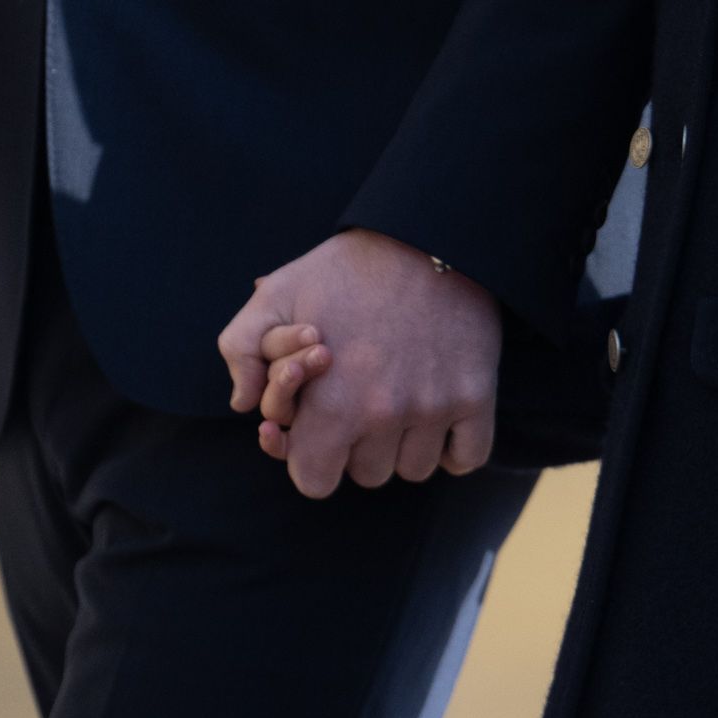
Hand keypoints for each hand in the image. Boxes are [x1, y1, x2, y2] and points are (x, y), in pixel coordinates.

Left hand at [219, 229, 501, 498]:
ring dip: (403, 447)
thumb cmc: (346, 270)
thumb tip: (244, 407)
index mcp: (331, 400)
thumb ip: (242, 350)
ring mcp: (433, 409)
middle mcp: (383, 413)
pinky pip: (465, 458)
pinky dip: (452, 449)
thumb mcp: (277, 294)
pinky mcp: (475, 397)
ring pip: (413, 469)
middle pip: (366, 475)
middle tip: (360, 402)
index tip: (319, 437)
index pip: (314, 481)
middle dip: (358, 448)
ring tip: (398, 401)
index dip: (311, 463)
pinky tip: (437, 417)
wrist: (426, 236)